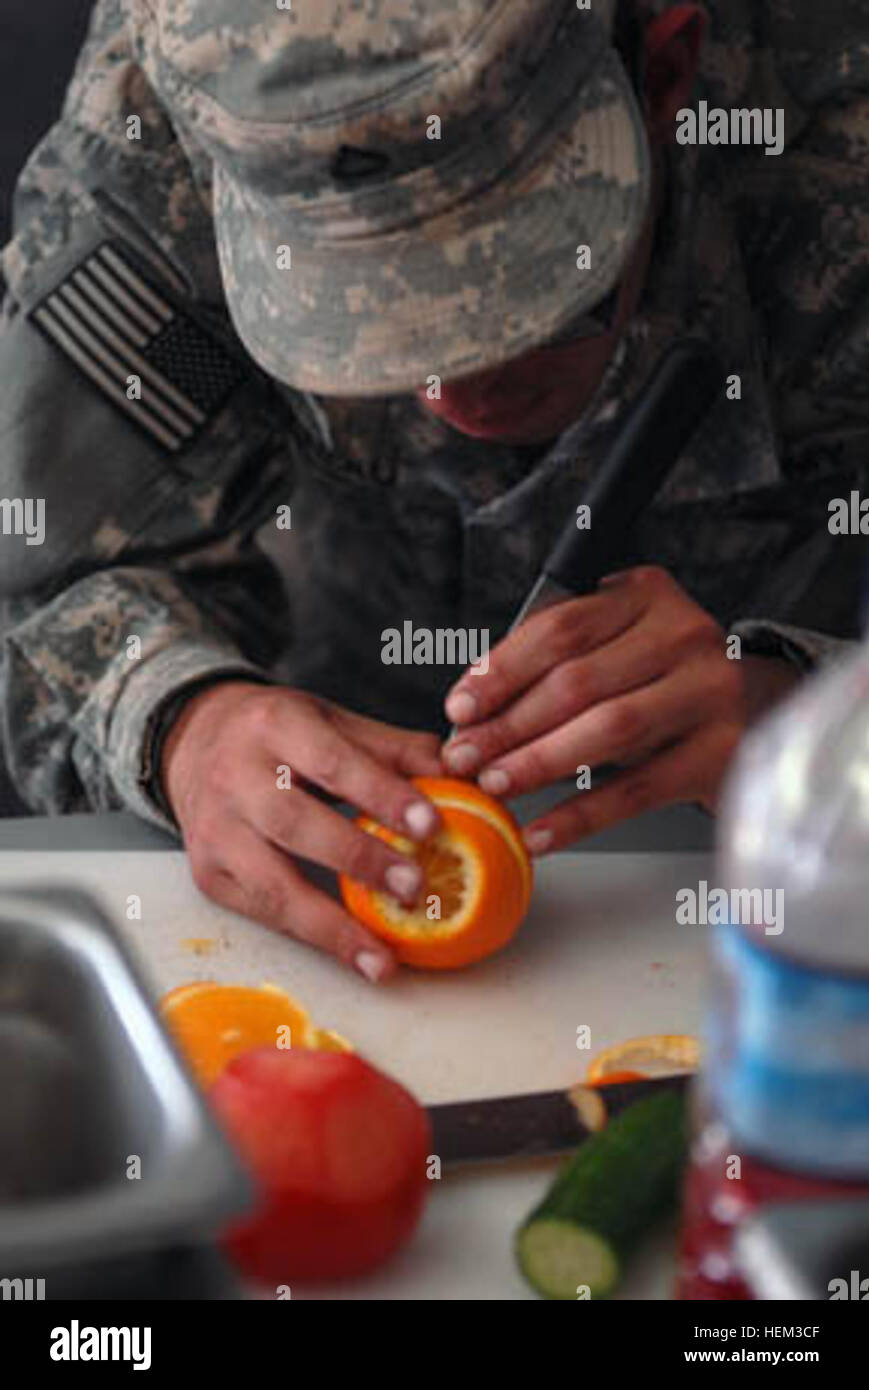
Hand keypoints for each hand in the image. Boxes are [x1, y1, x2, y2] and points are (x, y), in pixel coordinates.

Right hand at [161, 683, 443, 980]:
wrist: (193, 741)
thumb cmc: (278, 734)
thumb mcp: (331, 721)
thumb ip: (394, 749)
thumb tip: (461, 778)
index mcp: (274, 726)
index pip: (331, 762)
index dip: (381, 794)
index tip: (431, 825)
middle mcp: (235, 777)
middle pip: (295, 823)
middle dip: (358, 859)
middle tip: (415, 888)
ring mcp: (215, 831)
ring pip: (271, 884)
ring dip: (331, 925)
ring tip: (383, 956)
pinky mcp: (209, 874)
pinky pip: (262, 912)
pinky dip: (311, 936)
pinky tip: (354, 954)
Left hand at [441, 566, 799, 851]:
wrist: (753, 707)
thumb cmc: (660, 677)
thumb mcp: (614, 648)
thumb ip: (554, 663)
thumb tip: (473, 714)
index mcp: (646, 595)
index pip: (561, 628)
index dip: (501, 671)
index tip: (460, 707)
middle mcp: (684, 634)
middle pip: (578, 682)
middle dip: (509, 724)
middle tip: (465, 757)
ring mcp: (709, 692)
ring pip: (608, 731)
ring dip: (539, 763)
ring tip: (495, 785)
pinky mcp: (719, 752)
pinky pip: (637, 790)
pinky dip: (581, 815)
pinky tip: (540, 831)